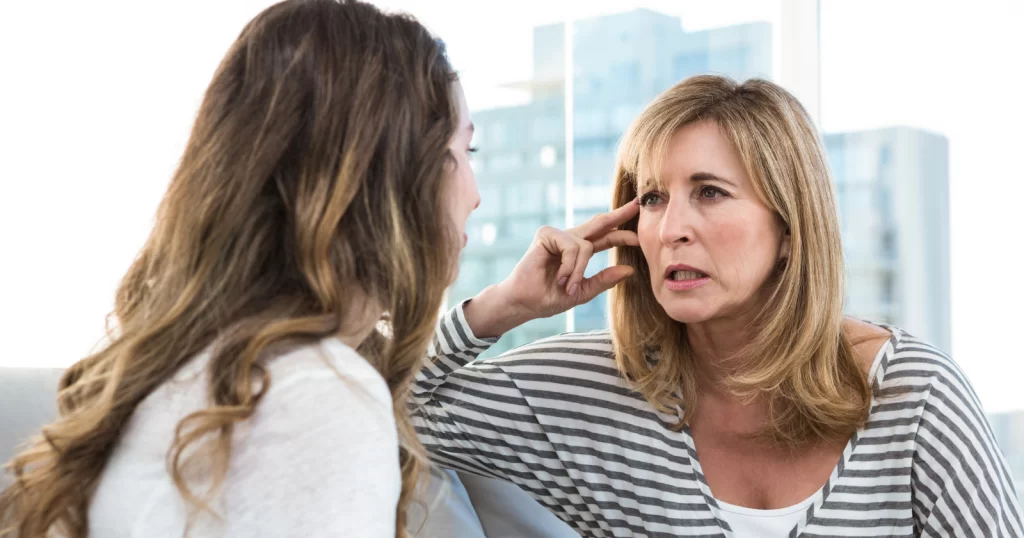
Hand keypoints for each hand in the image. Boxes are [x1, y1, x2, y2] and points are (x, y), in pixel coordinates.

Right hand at [465, 199, 640, 337]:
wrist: (524, 303)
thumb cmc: (548, 298)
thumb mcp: (582, 292)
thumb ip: (603, 280)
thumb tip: (630, 270)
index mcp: (579, 252)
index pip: (605, 238)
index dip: (622, 233)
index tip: (640, 232)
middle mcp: (569, 240)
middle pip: (599, 223)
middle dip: (618, 214)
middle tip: (636, 204)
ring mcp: (557, 235)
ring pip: (586, 245)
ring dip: (578, 270)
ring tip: (566, 285)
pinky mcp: (546, 234)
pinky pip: (572, 247)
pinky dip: (569, 265)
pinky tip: (558, 276)